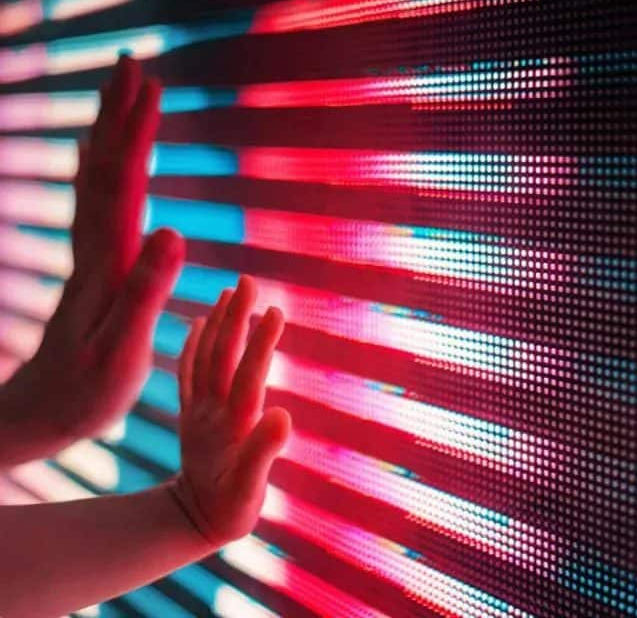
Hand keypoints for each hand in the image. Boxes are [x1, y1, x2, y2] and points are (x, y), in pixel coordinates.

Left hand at [0, 56, 184, 461]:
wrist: (38, 414)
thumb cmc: (85, 393)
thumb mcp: (120, 351)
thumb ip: (146, 290)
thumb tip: (173, 229)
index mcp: (106, 265)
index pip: (122, 186)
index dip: (135, 136)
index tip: (150, 87)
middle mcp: (93, 251)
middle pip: (103, 169)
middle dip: (116, 116)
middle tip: (131, 64)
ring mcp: (89, 257)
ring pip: (96, 181)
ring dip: (109, 134)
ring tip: (120, 94)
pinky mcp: (92, 269)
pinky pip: (93, 205)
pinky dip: (98, 169)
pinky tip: (99, 156)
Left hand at [168, 276, 290, 546]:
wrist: (190, 520)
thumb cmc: (229, 510)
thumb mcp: (249, 495)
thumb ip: (263, 455)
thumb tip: (284, 415)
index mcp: (231, 426)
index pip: (248, 376)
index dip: (262, 343)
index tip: (276, 309)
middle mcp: (211, 410)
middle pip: (223, 356)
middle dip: (237, 317)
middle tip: (248, 280)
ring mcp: (198, 408)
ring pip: (206, 357)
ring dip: (218, 322)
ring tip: (230, 291)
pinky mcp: (190, 410)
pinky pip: (188, 371)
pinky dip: (194, 344)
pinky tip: (201, 322)